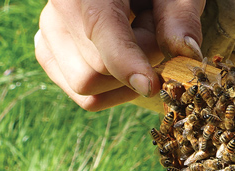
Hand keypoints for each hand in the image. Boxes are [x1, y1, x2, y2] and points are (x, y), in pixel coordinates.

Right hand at [35, 0, 204, 110]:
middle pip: (97, 67)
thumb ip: (180, 16)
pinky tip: (127, 63)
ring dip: (125, 77)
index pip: (101, 28)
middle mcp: (58, 8)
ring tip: (137, 40)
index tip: (151, 85)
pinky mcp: (50, 54)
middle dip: (139, 62)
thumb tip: (185, 51)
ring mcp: (49, 33)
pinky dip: (113, 90)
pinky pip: (85, 96)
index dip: (126, 61)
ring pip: (86, 87)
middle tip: (157, 33)